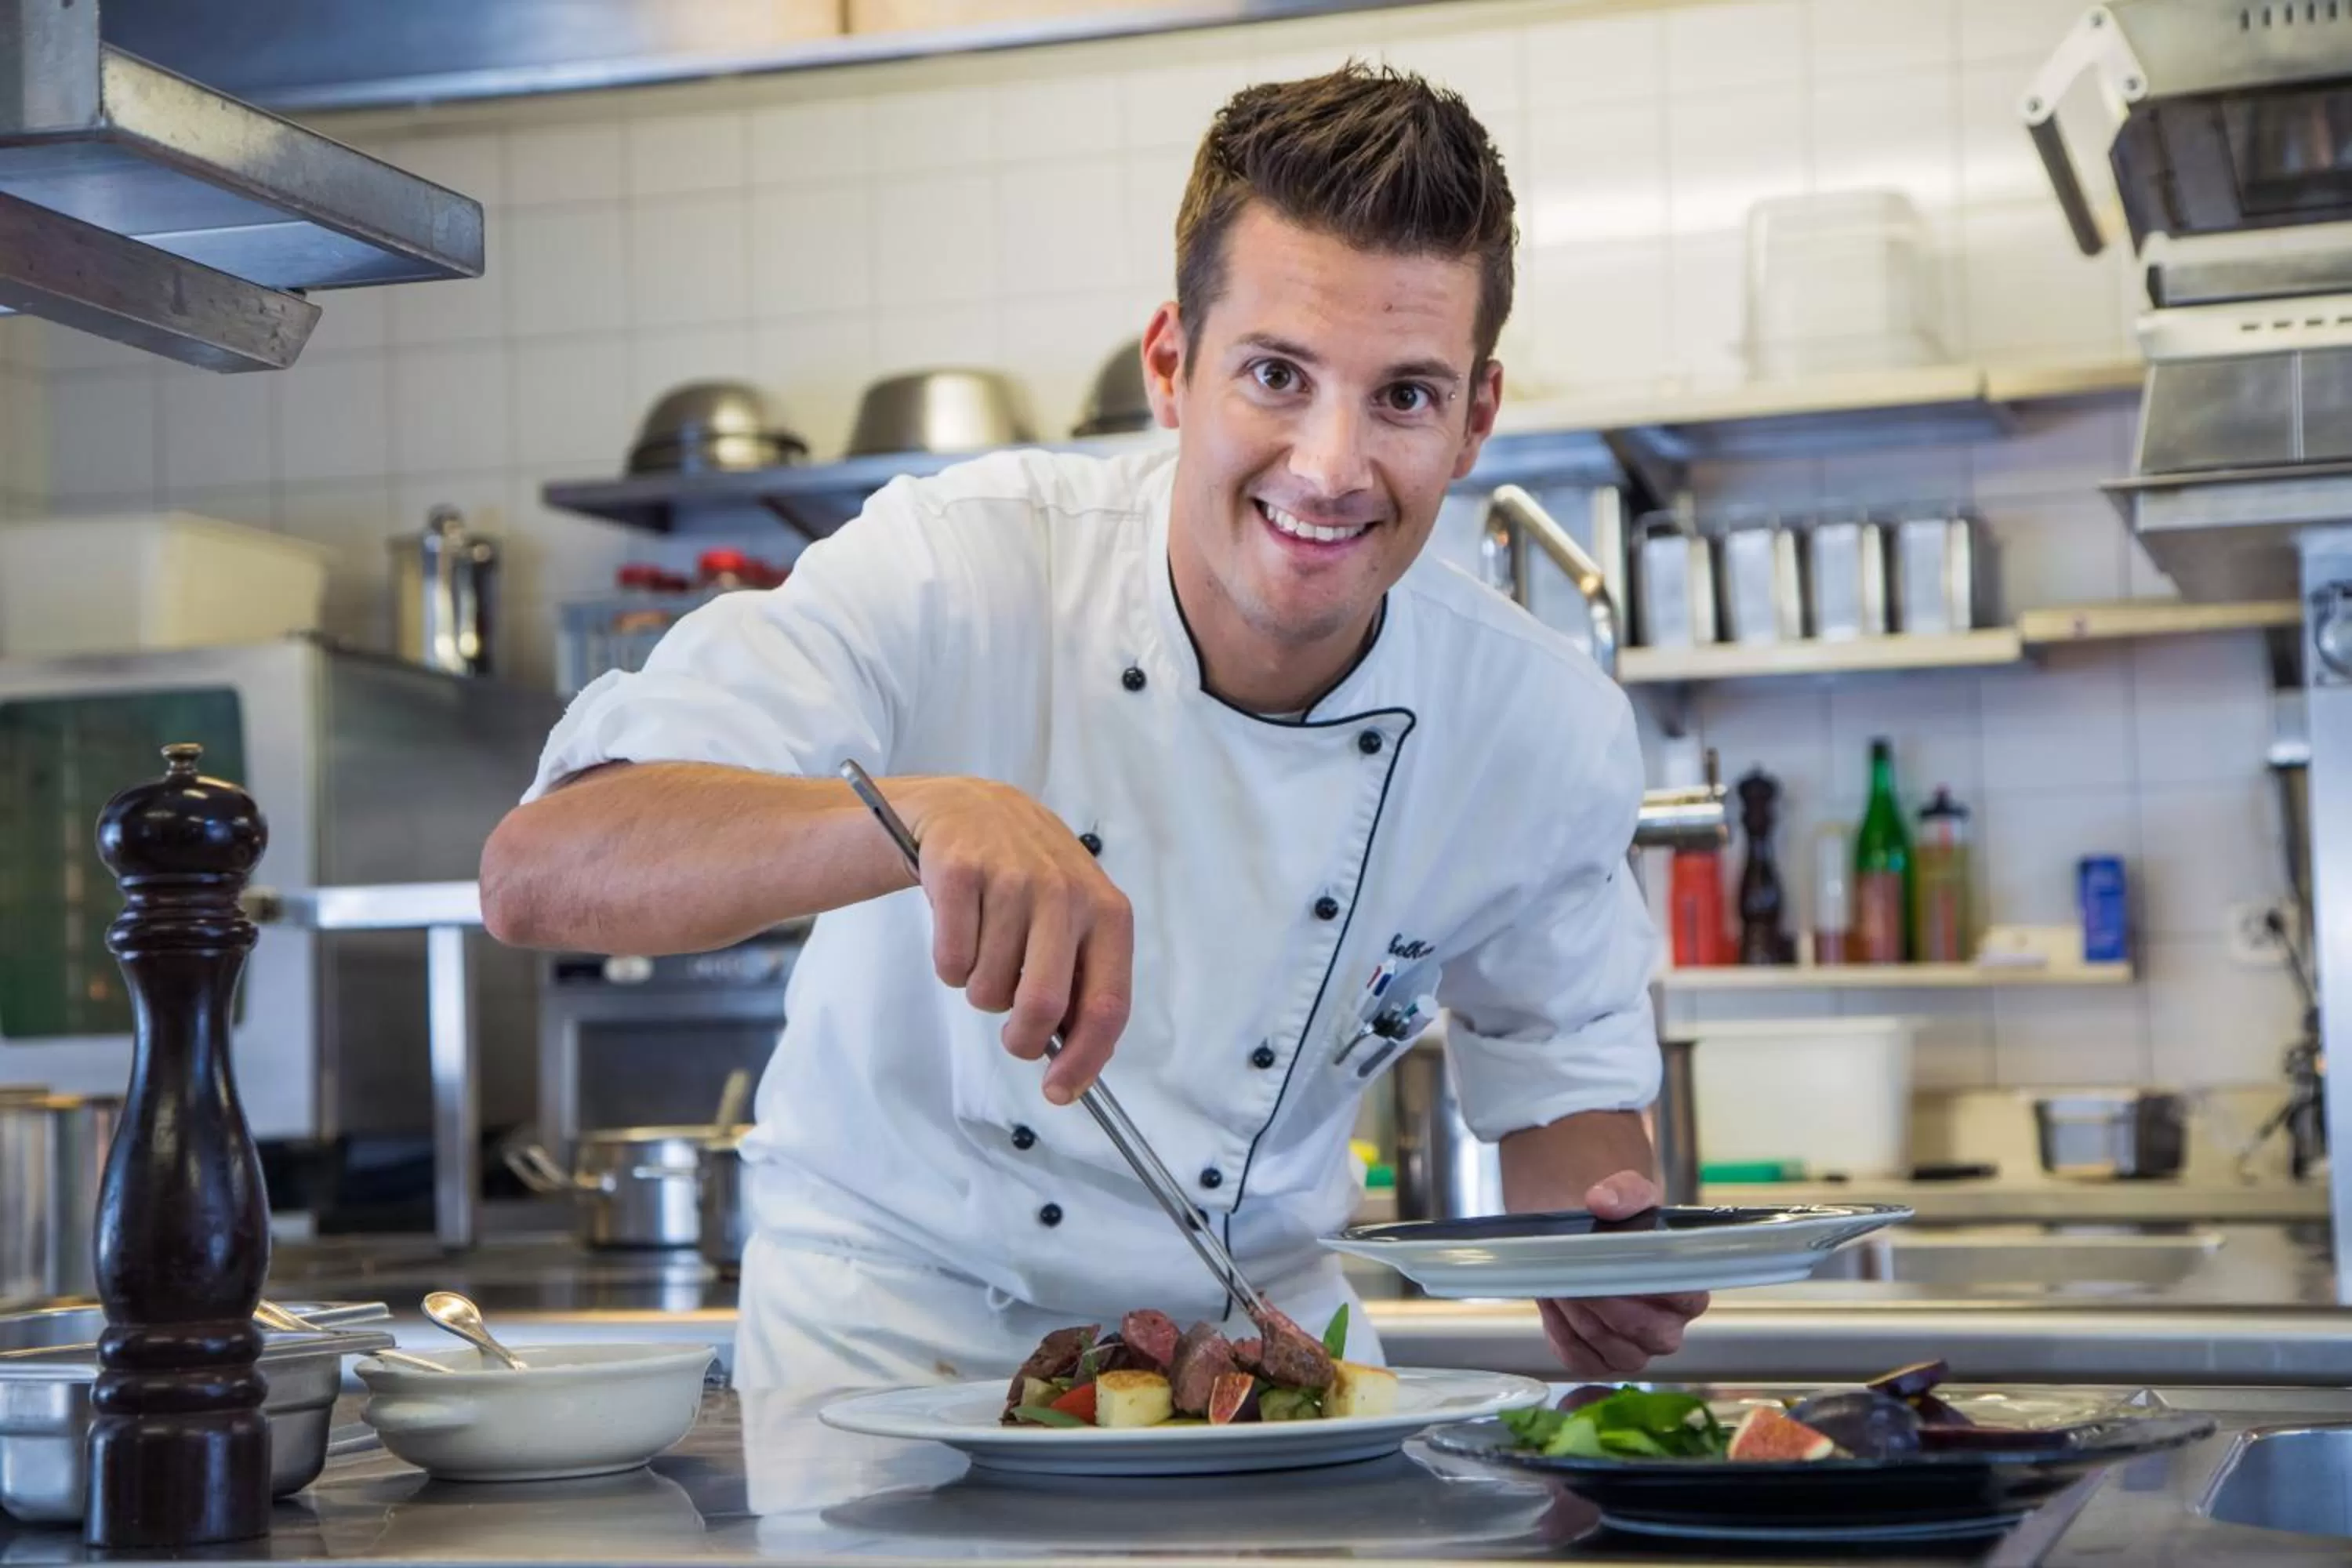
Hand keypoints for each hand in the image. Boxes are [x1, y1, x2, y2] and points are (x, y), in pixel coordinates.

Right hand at [897, 778, 1132, 1104]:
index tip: (1060, 1091)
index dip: (1085, 1059)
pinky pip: (951, 962)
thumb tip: (1078, 1061)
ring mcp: (1013, 879)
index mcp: (1108, 912)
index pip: (1107, 1004)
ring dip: (981, 989)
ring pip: (989, 989)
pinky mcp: (961, 873)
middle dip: (1021, 1038)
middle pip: (1043, 1005)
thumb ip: (1084, 981)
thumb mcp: (1074, 917)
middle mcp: (1066, 893)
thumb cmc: (1029, 881)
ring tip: (987, 948)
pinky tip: (961, 928)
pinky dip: (950, 964)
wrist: (973, 809)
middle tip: (1012, 1033)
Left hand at [1536, 1170, 1708, 1377]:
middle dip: (1599, 1297)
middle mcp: (1669, 1330)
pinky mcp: (1602, 1365)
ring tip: (1555, 1278)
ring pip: (1606, 1343)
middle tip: (1569, 1268)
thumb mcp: (1627, 1194)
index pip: (1682, 1297)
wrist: (1585, 1241)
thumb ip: (1624, 1192)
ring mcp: (1637, 1353)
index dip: (1643, 1282)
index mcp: (1689, 1291)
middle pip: (1640, 1327)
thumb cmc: (1617, 1223)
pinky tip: (1552, 1302)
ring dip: (1574, 1310)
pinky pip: (1580, 1359)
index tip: (1609, 1259)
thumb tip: (1603, 1201)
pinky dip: (1559, 1330)